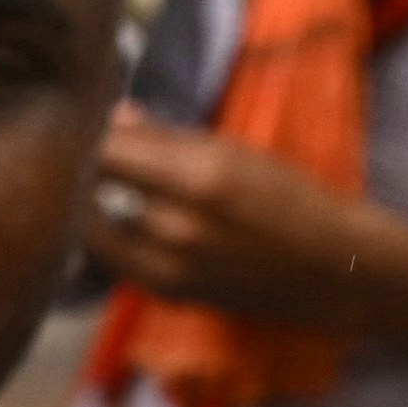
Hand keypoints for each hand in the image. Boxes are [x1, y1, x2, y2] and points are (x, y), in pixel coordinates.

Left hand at [86, 114, 402, 330]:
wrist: (328, 269)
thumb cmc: (289, 198)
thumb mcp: (236, 152)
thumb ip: (167, 138)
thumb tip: (114, 115)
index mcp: (199, 179)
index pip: (107, 151)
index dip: (87, 134)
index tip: (83, 122)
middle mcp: (176, 227)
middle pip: (88, 191)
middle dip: (80, 169)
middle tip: (79, 151)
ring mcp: (166, 267)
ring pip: (90, 229)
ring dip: (86, 204)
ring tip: (96, 183)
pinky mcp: (162, 292)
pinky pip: (110, 258)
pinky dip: (104, 235)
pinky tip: (114, 217)